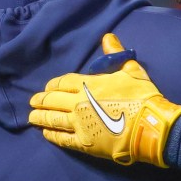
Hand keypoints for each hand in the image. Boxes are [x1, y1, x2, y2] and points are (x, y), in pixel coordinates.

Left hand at [29, 33, 180, 166]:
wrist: (149, 125)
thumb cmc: (142, 96)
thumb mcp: (131, 69)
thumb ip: (115, 54)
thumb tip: (107, 37)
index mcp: (89, 85)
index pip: (63, 82)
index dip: (53, 85)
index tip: (48, 87)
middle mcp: (78, 103)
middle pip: (52, 100)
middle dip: (41, 100)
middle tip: (33, 102)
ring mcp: (79, 124)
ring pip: (52, 119)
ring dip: (40, 117)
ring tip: (32, 117)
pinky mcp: (84, 142)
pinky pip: (62, 138)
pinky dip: (51, 135)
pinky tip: (45, 133)